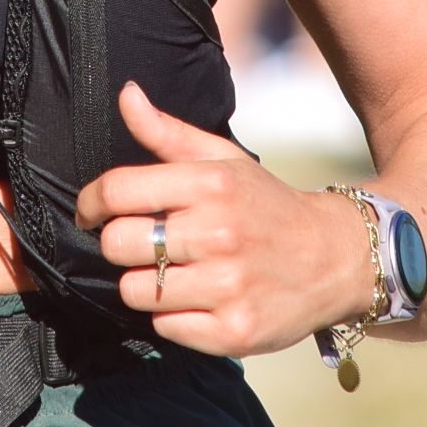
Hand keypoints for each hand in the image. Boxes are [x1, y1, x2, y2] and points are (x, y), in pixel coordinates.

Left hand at [72, 83, 375, 358]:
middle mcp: (219, 234)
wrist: (335, 259)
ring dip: (144, 283)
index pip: (117, 191)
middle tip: (144, 243)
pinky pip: (164, 328)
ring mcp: (227, 286)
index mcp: (212, 184)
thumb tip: (125, 94)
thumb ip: (168, 132)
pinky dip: (171, 317)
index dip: (91, 203)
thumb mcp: (224, 160)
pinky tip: (197, 300)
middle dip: (121, 244)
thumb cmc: (264, 205)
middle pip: (117, 244)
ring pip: (134, 290)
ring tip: (173, 272)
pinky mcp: (233, 332)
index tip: (91, 212)